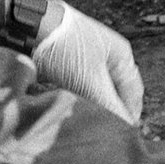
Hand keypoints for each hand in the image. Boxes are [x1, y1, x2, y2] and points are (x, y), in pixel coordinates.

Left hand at [31, 0, 144, 124]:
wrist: (31, 27)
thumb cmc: (66, 48)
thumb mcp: (92, 82)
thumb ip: (110, 106)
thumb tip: (124, 127)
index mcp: (122, 55)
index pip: (134, 93)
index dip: (130, 115)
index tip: (123, 136)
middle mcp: (108, 55)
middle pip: (115, 92)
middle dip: (110, 112)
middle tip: (104, 133)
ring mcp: (88, 58)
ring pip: (96, 91)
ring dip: (93, 107)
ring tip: (87, 124)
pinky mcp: (70, 62)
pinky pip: (79, 87)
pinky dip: (78, 100)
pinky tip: (72, 111)